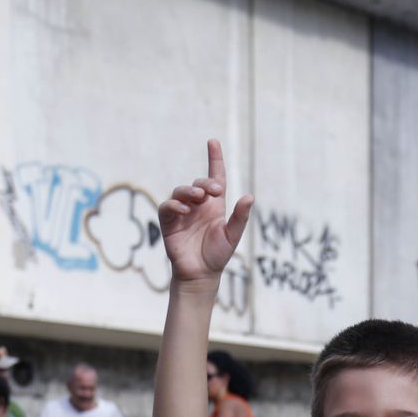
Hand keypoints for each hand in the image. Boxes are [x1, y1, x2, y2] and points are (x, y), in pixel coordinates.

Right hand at [159, 139, 253, 283]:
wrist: (201, 274)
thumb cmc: (218, 255)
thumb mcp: (233, 235)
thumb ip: (240, 217)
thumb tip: (249, 197)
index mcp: (215, 205)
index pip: (216, 177)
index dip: (214, 159)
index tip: (213, 142)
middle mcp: (198, 205)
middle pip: (199, 183)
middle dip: (205, 182)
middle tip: (214, 191)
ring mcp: (183, 213)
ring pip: (181, 191)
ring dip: (190, 190)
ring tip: (198, 198)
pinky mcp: (169, 223)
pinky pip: (168, 207)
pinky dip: (175, 205)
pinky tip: (184, 210)